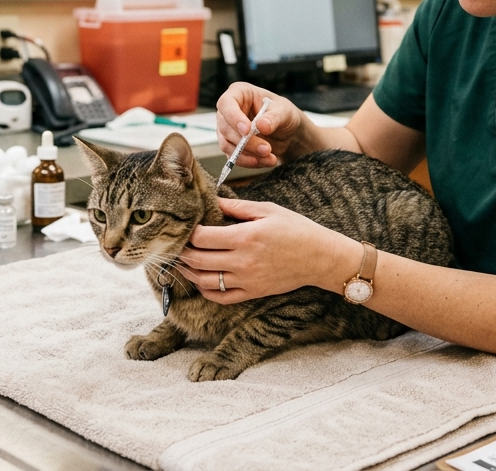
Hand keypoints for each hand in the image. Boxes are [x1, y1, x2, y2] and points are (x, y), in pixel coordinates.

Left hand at [177, 198, 356, 303]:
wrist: (320, 257)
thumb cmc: (296, 229)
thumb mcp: (267, 210)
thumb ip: (237, 206)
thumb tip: (212, 199)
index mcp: (245, 237)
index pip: (202, 237)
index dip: (189, 232)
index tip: (186, 226)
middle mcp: (243, 261)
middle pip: (198, 259)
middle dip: (182, 252)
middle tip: (176, 245)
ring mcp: (247, 280)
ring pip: (204, 281)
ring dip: (188, 272)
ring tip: (182, 262)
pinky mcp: (252, 292)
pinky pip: (221, 297)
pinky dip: (205, 290)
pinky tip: (201, 280)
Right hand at [216, 83, 306, 167]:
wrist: (287, 132)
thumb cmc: (284, 113)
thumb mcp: (284, 111)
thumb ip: (273, 117)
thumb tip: (261, 126)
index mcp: (239, 93)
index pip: (226, 103)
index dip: (233, 117)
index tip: (247, 130)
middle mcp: (229, 111)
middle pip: (226, 128)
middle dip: (245, 142)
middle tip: (266, 149)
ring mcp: (228, 129)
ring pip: (227, 145)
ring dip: (247, 154)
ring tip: (269, 157)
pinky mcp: (231, 145)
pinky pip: (233, 157)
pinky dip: (249, 161)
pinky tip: (265, 161)